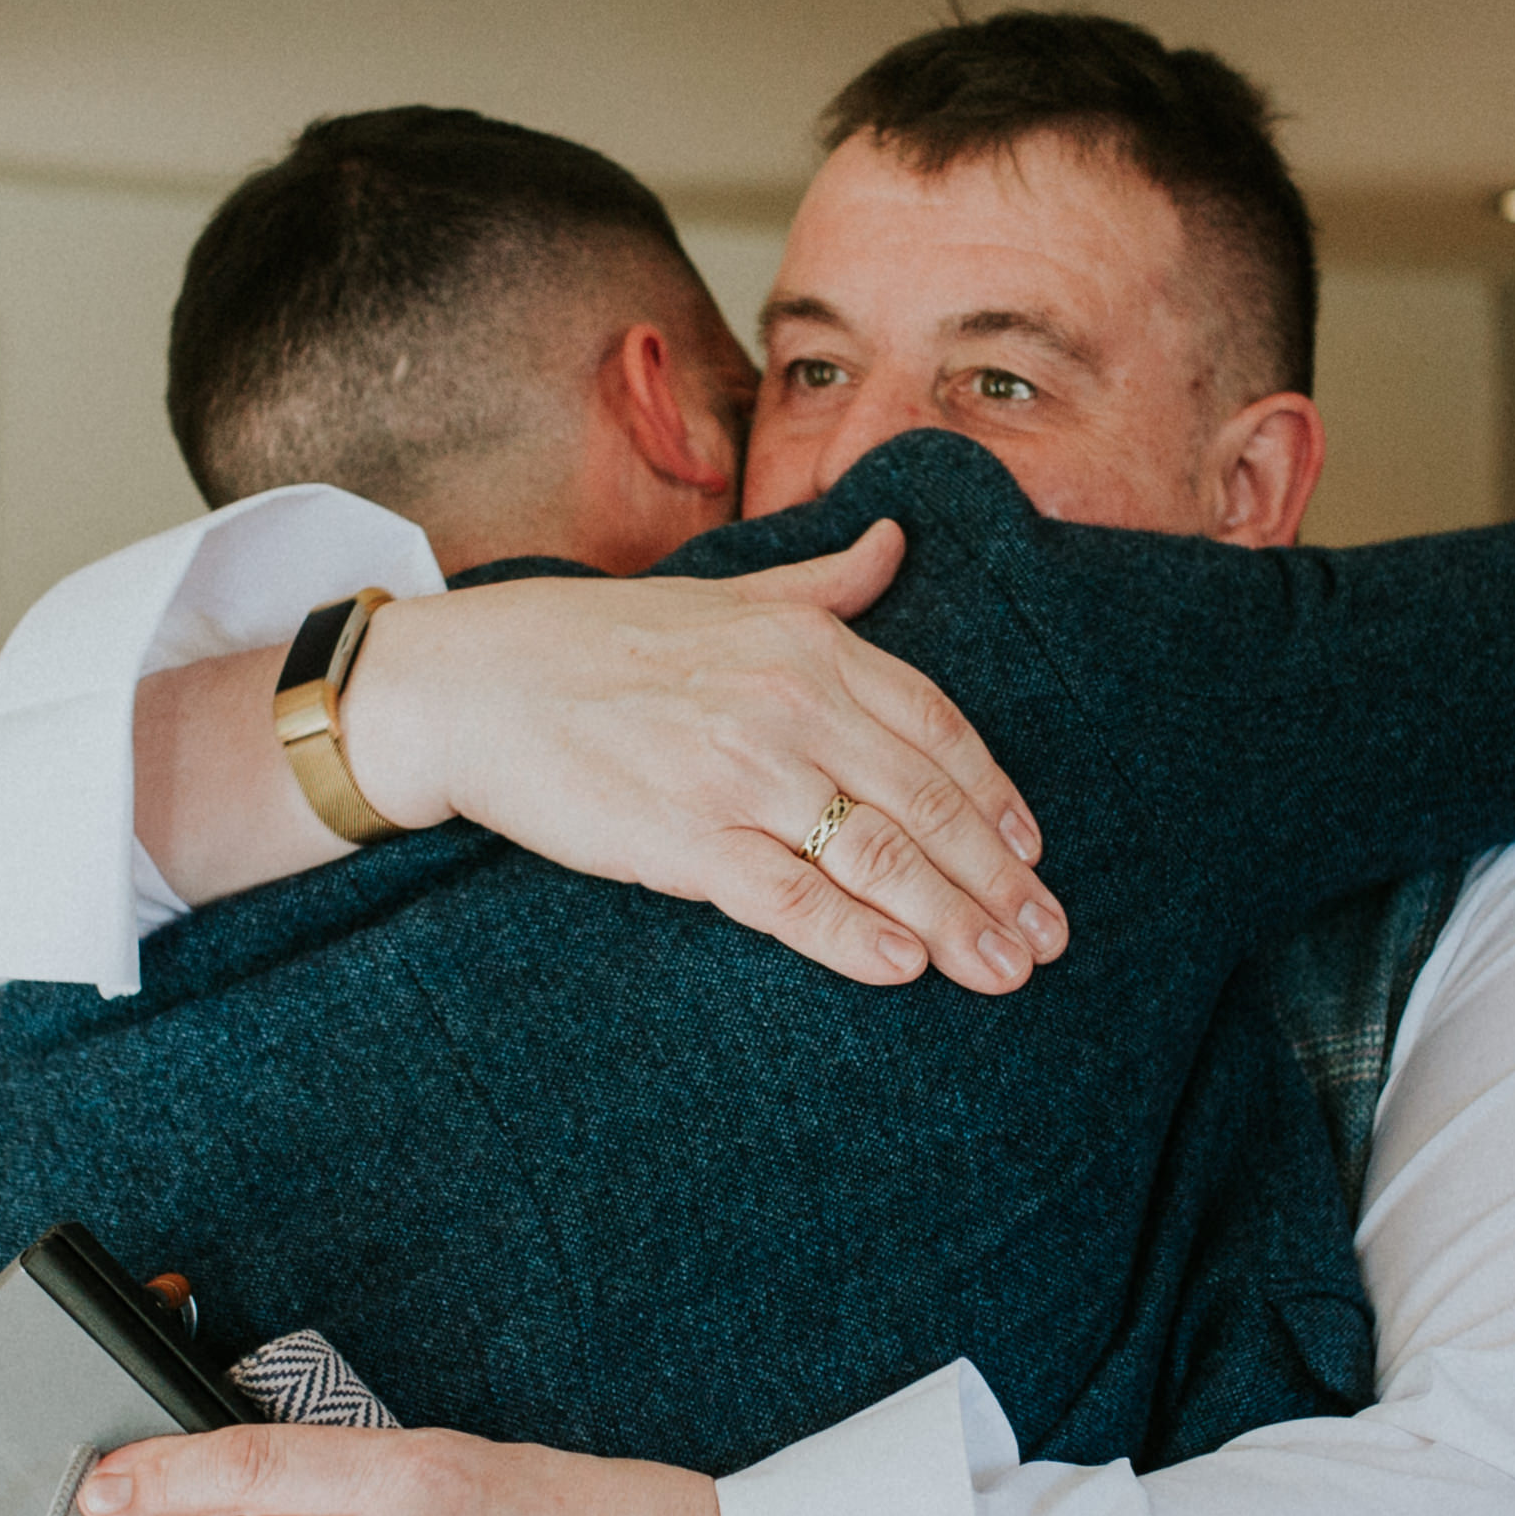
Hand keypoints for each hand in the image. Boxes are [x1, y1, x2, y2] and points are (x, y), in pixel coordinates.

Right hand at [334, 528, 1065, 994]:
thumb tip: (896, 544)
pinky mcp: (683, 838)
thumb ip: (822, 585)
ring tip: (1002, 971)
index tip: (1032, 855)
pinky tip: (905, 969)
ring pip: (876, 855)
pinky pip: (789, 897)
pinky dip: (854, 937)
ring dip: (953, 921)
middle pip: (926, 802)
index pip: (937, 728)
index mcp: (807, 643)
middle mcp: (787, 702)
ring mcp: (737, 772)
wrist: (469, 683)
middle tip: (1045, 937)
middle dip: (997, 879)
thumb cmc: (591, 640)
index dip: (995, 798)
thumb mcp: (723, 596)